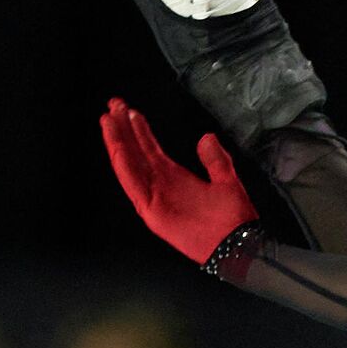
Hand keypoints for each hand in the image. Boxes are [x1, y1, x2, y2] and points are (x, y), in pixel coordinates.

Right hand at [99, 97, 257, 264]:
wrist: (238, 244)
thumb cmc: (234, 218)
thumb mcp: (227, 181)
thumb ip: (215, 160)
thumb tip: (206, 136)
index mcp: (174, 177)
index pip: (149, 148)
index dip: (138, 129)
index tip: (128, 109)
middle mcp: (160, 184)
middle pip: (135, 152)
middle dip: (122, 128)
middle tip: (114, 103)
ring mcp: (154, 197)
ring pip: (130, 164)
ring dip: (118, 142)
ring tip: (108, 119)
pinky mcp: (152, 211)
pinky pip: (134, 186)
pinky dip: (124, 167)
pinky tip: (117, 149)